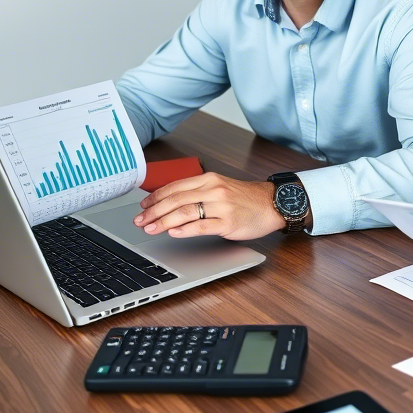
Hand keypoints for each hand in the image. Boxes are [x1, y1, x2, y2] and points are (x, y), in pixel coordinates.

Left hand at [133, 173, 285, 240]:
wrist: (272, 204)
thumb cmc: (245, 198)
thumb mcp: (220, 187)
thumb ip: (198, 192)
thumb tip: (170, 202)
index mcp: (209, 179)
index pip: (175, 187)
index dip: (155, 197)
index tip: (143, 206)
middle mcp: (214, 190)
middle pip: (176, 200)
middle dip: (153, 211)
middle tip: (140, 221)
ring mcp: (222, 206)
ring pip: (185, 212)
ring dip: (163, 221)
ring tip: (151, 229)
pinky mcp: (229, 223)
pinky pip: (202, 226)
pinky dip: (185, 229)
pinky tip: (174, 233)